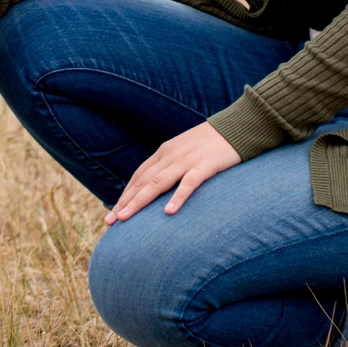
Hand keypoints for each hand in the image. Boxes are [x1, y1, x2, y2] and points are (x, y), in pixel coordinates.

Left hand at [107, 122, 240, 223]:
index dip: (126, 194)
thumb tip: (160, 186)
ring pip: (157, 183)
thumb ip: (172, 166)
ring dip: (139, 201)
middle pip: (143, 181)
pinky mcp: (206, 165)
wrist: (237, 126)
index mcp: (164, 152)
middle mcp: (170, 155)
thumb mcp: (186, 152)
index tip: (114, 211)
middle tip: (110, 220)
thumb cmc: (211, 143)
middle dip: (125, 202)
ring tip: (126, 217)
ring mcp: (187, 160)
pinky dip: (177, 197)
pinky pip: (189, 183)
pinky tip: (168, 212)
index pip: (139, 176)